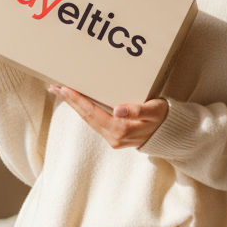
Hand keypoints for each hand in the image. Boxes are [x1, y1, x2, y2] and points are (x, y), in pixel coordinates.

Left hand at [50, 85, 168, 149]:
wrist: (172, 135)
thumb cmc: (164, 118)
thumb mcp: (155, 110)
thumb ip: (138, 110)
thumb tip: (117, 110)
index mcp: (121, 129)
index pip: (93, 112)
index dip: (77, 100)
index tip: (64, 88)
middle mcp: (114, 137)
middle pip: (86, 116)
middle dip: (70, 101)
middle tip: (54, 86)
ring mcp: (113, 139)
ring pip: (89, 120)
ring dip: (75, 106)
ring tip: (62, 92)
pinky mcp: (115, 137)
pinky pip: (95, 122)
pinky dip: (84, 111)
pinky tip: (79, 103)